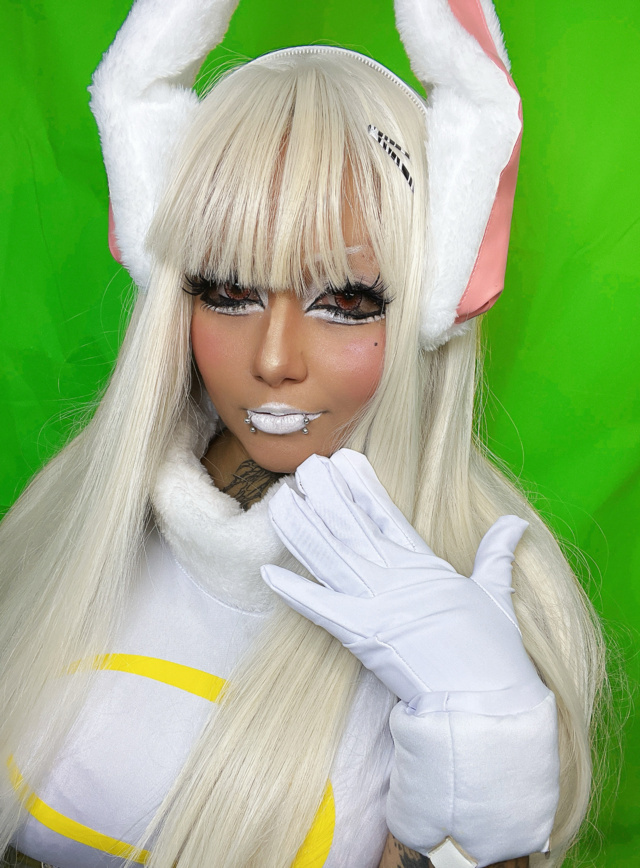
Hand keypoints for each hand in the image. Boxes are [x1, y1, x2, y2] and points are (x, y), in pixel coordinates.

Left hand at [261, 449, 547, 716]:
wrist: (485, 704)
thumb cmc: (495, 653)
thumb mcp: (497, 594)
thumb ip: (497, 553)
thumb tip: (516, 523)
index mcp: (424, 565)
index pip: (386, 515)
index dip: (362, 486)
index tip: (344, 461)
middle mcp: (394, 578)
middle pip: (350, 527)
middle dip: (325, 494)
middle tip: (305, 467)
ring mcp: (375, 605)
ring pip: (329, 557)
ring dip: (301, 528)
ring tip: (280, 500)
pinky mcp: (361, 638)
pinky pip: (320, 610)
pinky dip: (293, 592)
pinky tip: (266, 572)